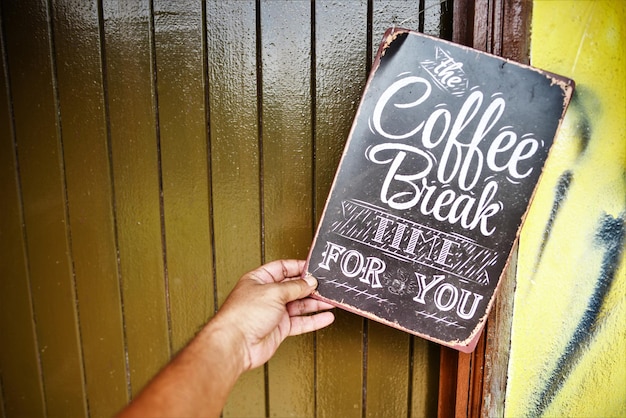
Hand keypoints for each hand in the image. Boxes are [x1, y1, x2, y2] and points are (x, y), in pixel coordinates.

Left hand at [209, 259, 334, 370]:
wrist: (236, 344)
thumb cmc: (242, 316)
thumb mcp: (273, 292)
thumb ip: (294, 287)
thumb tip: (309, 281)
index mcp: (259, 280)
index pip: (282, 268)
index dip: (298, 267)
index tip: (314, 269)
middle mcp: (266, 295)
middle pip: (293, 287)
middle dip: (309, 286)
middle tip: (325, 286)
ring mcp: (273, 313)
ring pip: (299, 305)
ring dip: (315, 303)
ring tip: (330, 300)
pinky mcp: (279, 329)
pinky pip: (300, 322)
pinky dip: (314, 320)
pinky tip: (325, 317)